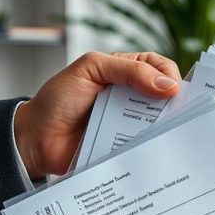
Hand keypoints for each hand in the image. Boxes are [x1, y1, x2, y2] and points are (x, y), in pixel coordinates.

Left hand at [13, 51, 180, 179]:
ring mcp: (132, 122)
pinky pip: (149, 145)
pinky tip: (157, 147)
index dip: (170, 75)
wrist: (36, 138)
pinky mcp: (129, 145)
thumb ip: (128, 71)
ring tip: (167, 131)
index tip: (173, 90)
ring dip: (166, 126)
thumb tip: (168, 85)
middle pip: (167, 96)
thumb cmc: (58, 99)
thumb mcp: (91, 69)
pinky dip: (155, 146)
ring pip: (161, 122)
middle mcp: (133, 96)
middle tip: (177, 113)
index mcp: (125, 71)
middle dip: (176, 103)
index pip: (160, 67)